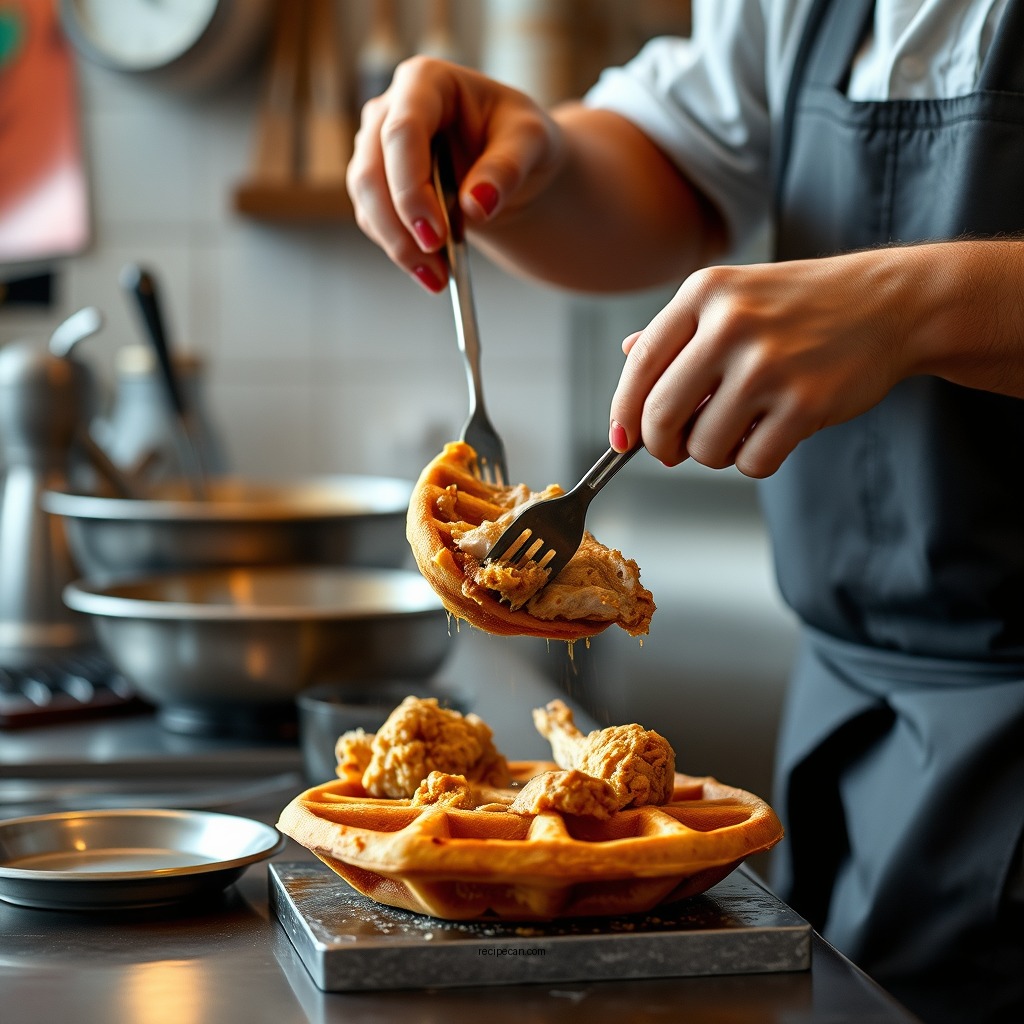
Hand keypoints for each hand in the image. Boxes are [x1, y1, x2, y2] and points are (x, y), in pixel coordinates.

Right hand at [346, 56, 563, 292]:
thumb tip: (476, 205)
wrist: (512, 164)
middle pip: (372, 171)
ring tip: (439, 279)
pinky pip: (375, 222)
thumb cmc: (520, 139)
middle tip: (434, 265)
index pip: (402, 132)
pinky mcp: (377, 185)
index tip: (435, 234)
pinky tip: (432, 273)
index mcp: (426, 82)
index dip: (411, 187)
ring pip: (367, 202)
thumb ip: (506, 167)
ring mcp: (376, 148)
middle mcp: (390, 110)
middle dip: (399, 225)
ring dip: (398, 247)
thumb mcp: (532, 143)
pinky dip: (400, 252)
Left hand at [608, 248, 922, 477]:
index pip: (639, 367)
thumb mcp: (733, 296)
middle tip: (675, 450)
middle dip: (662, 446)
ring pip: (703, 447)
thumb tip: (626, 357)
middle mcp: (731, 324)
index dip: (623, 414)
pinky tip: (772, 433)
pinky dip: (755, 460)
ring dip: (713, 453)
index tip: (623, 441)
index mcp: (705, 294)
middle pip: (660, 415)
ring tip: (738, 429)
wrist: (890, 303)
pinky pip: (751, 462)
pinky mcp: (806, 403)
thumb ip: (677, 329)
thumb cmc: (801, 305)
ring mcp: (770, 365)